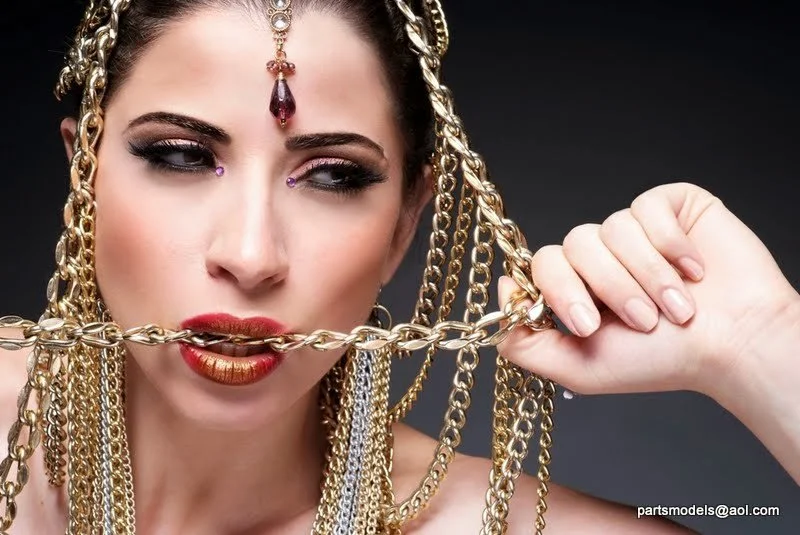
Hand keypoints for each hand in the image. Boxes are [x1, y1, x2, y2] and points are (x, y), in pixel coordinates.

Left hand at [497, 182, 799, 399]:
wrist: (735, 345)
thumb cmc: (663, 361)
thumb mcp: (579, 367)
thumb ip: (525, 342)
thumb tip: (502, 292)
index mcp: (578, 287)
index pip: (543, 265)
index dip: (561, 291)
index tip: (590, 324)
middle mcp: (601, 255)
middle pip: (573, 245)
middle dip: (610, 288)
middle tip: (643, 321)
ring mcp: (632, 229)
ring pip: (612, 229)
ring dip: (647, 276)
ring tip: (678, 307)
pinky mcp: (667, 207)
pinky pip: (646, 208)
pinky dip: (670, 245)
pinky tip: (694, 270)